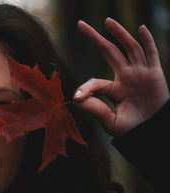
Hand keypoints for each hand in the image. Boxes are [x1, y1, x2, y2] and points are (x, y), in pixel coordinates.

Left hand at [73, 18, 168, 136]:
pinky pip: (151, 54)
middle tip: (80, 24)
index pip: (95, 83)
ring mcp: (140, 74)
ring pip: (129, 48)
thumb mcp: (110, 122)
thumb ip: (95, 110)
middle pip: (109, 52)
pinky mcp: (154, 75)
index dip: (85, 89)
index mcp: (113, 90)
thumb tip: (76, 99)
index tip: (76, 98)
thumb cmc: (132, 129)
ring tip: (106, 21)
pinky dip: (147, 41)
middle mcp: (125, 77)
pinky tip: (141, 28)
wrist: (153, 133)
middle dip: (95, 38)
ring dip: (119, 34)